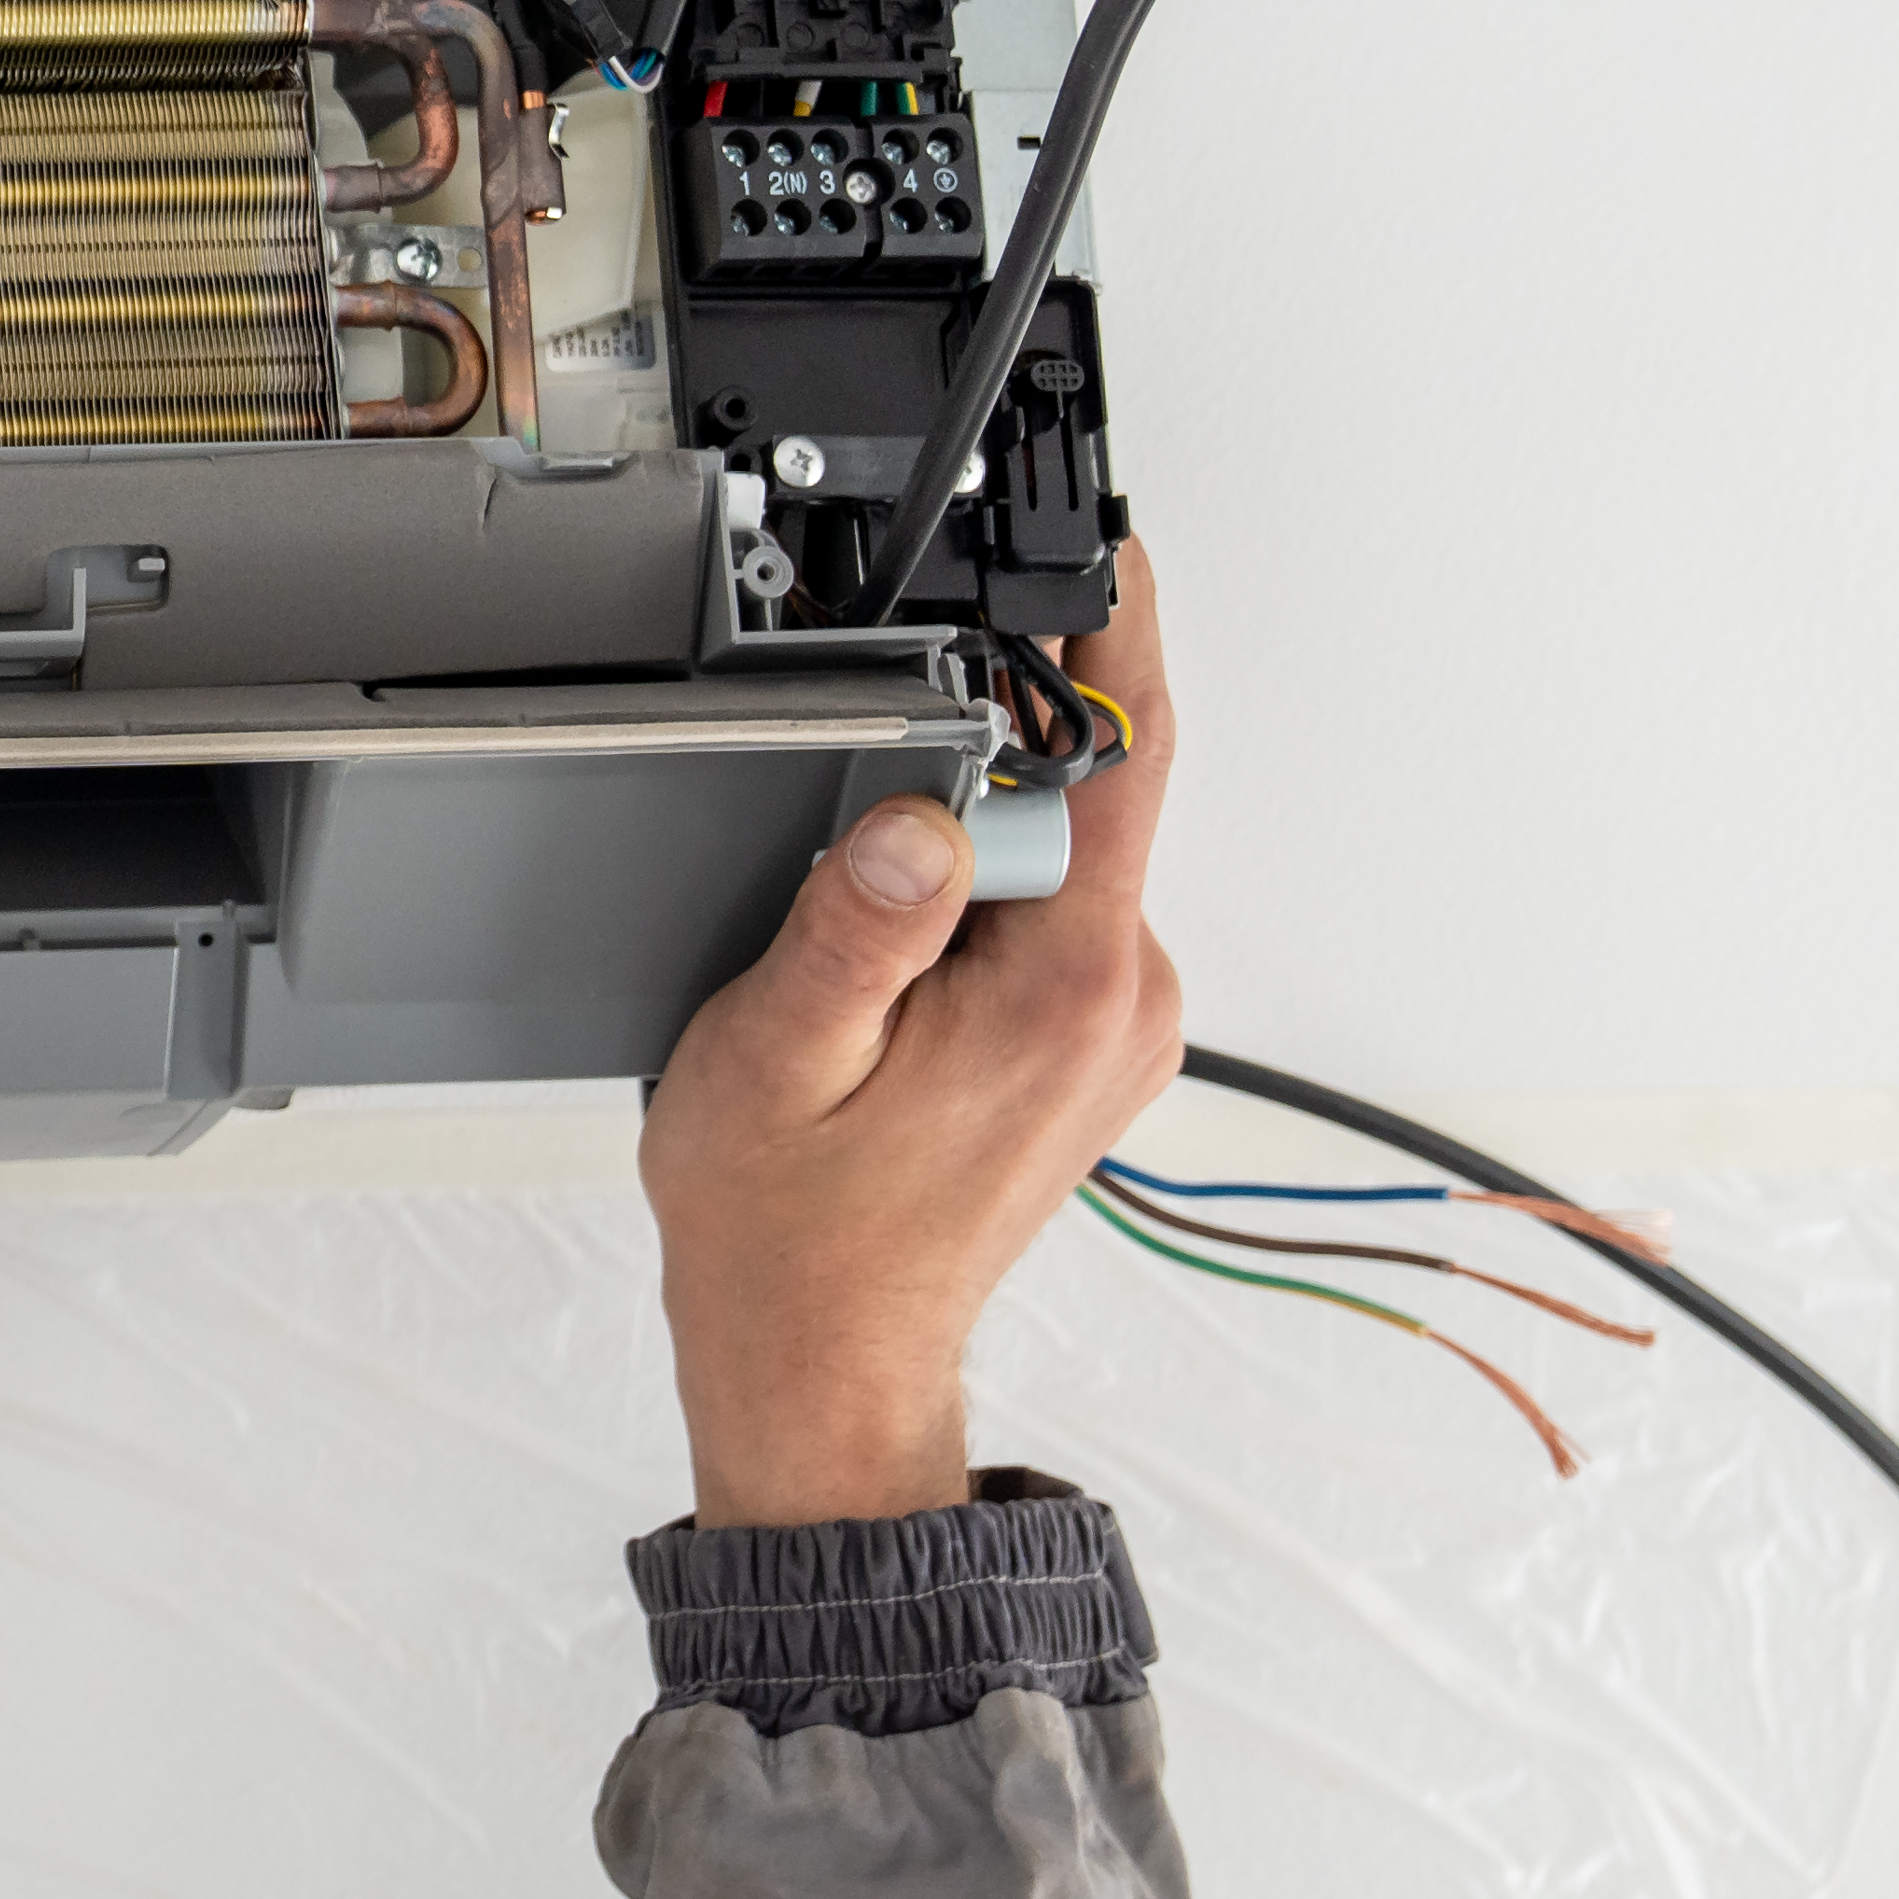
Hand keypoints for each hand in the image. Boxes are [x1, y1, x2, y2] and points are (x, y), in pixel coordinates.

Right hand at [640, 541, 1180, 1526]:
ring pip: (1047, 846)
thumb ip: (854, 921)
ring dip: (949, 841)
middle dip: (960, 759)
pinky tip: (877, 968)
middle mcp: (1125, 998)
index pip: (1117, 753)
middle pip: (1074, 785)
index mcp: (1066, 986)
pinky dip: (963, 892)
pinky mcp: (1090, 1038)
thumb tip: (915, 806)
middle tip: (841, 818)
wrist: (823, 1356)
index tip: (1075, 542)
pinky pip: (1042, 903)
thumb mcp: (773, 1054)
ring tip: (840, 948)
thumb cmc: (791, 1232)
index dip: (1088, 635)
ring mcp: (1117, 1022)